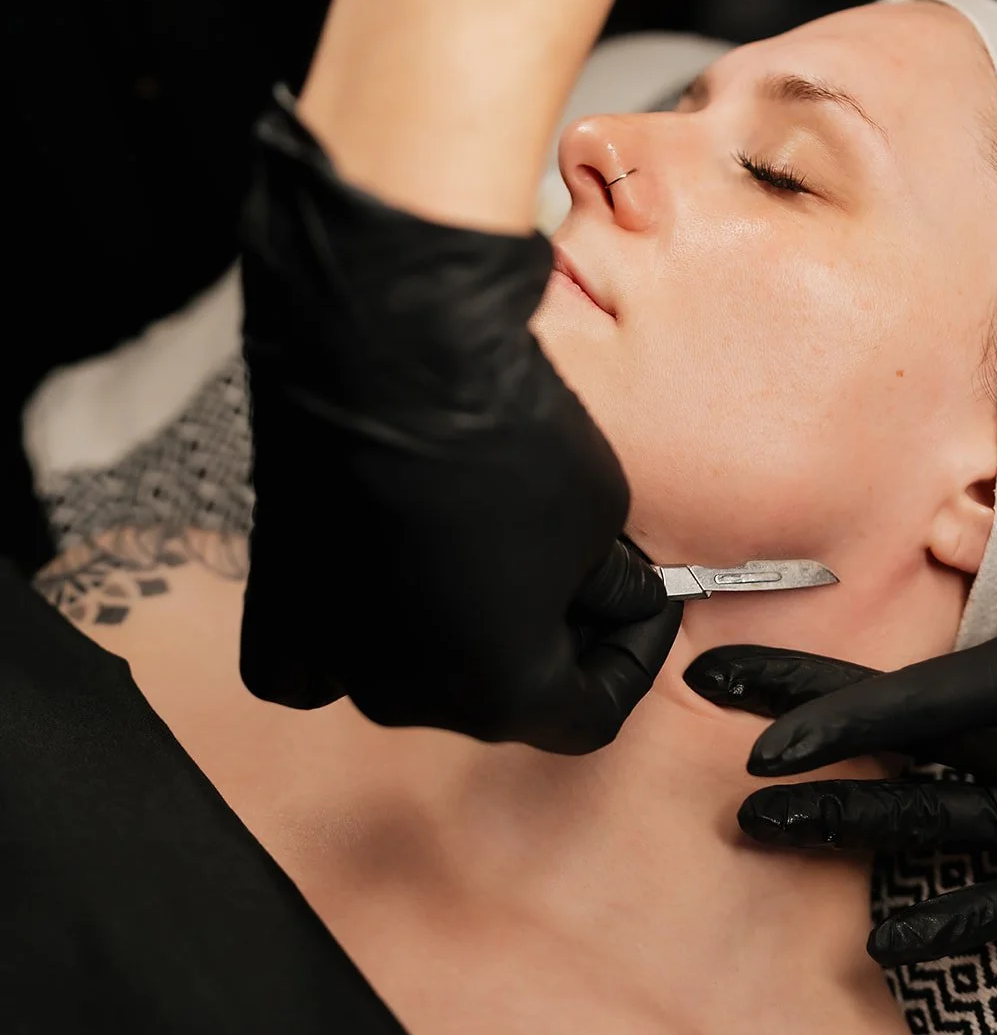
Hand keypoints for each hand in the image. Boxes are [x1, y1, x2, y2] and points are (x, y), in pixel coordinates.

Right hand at [238, 98, 678, 753]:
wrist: (384, 354)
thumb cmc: (500, 438)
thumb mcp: (602, 519)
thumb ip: (611, 586)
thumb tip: (614, 593)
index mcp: (498, 697)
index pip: (590, 711)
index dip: (633, 658)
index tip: (646, 611)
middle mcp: (406, 698)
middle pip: (503, 695)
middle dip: (558, 641)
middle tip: (592, 579)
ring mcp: (335, 653)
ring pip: (425, 670)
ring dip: (476, 628)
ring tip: (513, 554)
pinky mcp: (283, 602)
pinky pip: (329, 651)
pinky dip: (373, 628)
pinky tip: (404, 586)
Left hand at [685, 388, 996, 963]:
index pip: (905, 702)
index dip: (816, 712)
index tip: (741, 718)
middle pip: (893, 766)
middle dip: (802, 767)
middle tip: (724, 774)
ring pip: (926, 838)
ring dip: (840, 839)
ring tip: (763, 837)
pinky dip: (940, 923)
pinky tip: (881, 938)